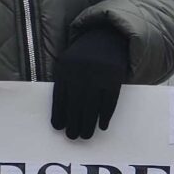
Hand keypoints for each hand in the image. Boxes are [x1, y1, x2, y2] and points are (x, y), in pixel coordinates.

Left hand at [48, 23, 132, 140]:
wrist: (108, 36)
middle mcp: (80, 71)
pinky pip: (109, 101)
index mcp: (64, 68)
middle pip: (75, 104)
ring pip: (92, 105)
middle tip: (73, 137)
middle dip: (74, 123)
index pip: (59, 96)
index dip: (58, 114)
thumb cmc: (84, 56)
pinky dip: (106, 115)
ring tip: (86, 136)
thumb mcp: (69, 63)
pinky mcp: (114, 76)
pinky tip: (102, 125)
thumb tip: (62, 114)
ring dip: (88, 123)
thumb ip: (64, 82)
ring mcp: (98, 74)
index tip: (58, 128)